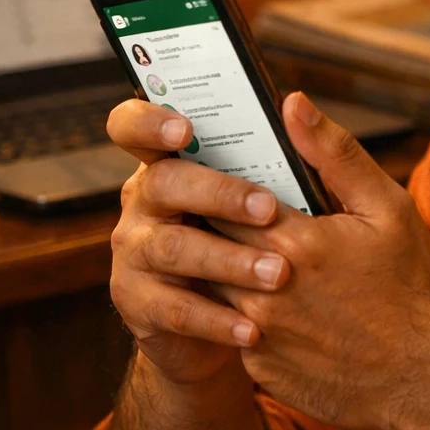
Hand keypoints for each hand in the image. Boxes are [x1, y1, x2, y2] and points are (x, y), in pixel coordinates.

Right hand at [106, 100, 291, 385]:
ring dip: (227, 260)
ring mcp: (134, 251)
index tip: (184, 129)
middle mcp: (144, 200)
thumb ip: (289, 151)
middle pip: (163, 183)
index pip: (133, 126)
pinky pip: (173, 309)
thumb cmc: (263, 240)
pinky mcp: (137, 302)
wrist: (238, 324)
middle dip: (217, 194)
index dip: (149, 122)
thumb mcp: (282, 196)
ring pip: (172, 248)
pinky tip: (254, 327)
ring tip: (278, 273)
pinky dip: (216, 319)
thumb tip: (296, 102)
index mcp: (170, 161)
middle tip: (269, 209)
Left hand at [214, 92, 429, 429]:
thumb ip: (334, 154)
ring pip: (209, 289)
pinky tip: (257, 300)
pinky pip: (227, 331)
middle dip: (205, 222)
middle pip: (206, 243)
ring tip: (225, 249)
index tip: (208, 169)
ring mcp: (260, 335)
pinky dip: (232, 312)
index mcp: (295, 242)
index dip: (211, 184)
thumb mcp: (386, 208)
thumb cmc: (411, 286)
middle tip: (208, 205)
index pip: (221, 200)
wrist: (426, 376)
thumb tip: (292, 103)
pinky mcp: (261, 368)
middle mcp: (265, 290)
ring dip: (212, 267)